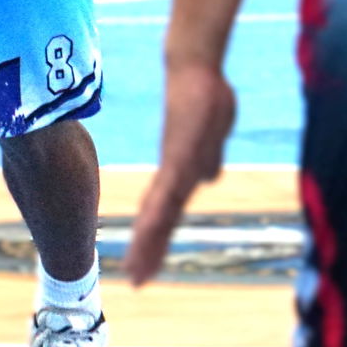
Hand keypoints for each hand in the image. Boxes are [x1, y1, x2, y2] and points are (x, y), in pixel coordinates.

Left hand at [123, 60, 236, 286]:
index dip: (154, 241)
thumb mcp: (209, 137)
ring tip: (140, 266)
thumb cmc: (203, 96)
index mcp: (179, 172)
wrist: (194, 65)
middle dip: (149, 249)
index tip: (144, 268)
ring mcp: (178, 161)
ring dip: (151, 238)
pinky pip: (172, 186)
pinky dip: (162, 209)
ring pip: (162, 207)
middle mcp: (174, 171)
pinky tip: (154, 227)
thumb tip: (207, 178)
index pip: (163, 213)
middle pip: (159, 217)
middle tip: (137, 280)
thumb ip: (206, 158)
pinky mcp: (183, 150)